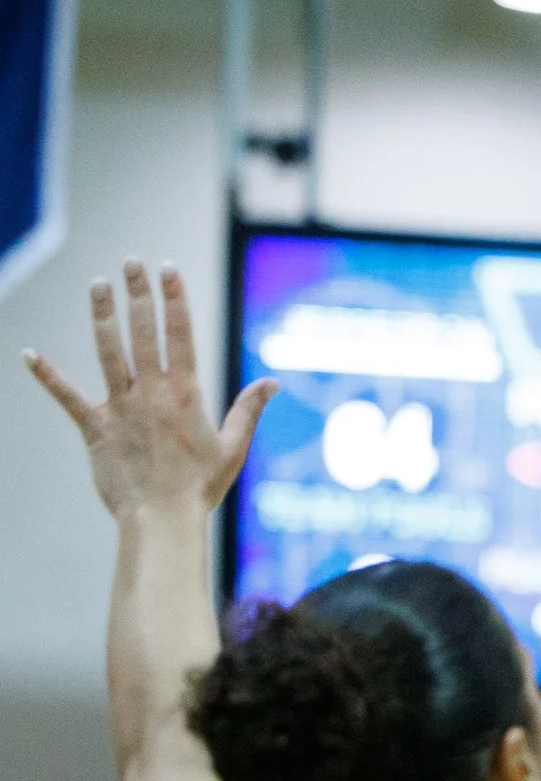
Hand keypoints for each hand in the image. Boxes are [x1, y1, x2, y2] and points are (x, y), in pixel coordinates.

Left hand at [24, 262, 277, 520]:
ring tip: (98, 285)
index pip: (180, 334)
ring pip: (108, 352)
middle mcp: (151, 393)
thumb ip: (249, 409)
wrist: (161, 519)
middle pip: (142, 332)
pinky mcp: (95, 428)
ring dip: (103, 316)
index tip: (167, 269)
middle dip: (138, 293)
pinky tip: (28, 354)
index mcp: (186, 393)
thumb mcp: (233, 447)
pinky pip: (67, 397)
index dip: (174, 298)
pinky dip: (47, 375)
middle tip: (131, 262)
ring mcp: (120, 408)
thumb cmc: (200, 487)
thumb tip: (272, 382)